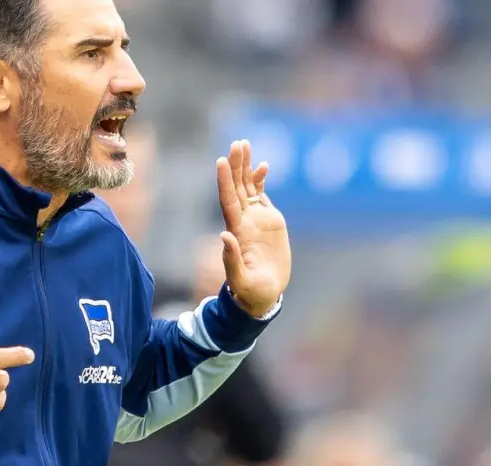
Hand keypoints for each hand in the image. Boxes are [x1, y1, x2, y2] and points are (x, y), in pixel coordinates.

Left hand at [216, 139, 291, 318]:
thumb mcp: (241, 280)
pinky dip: (260, 180)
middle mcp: (243, 221)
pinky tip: (263, 165)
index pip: (228, 201)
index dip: (225, 182)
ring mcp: (255, 219)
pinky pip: (261, 195)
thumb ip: (232, 259)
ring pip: (248, 187)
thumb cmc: (250, 292)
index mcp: (236, 232)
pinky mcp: (268, 221)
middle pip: (237, 188)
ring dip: (245, 167)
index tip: (222, 162)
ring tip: (244, 145)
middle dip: (236, 166)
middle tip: (237, 144)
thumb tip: (225, 236)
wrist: (263, 295)